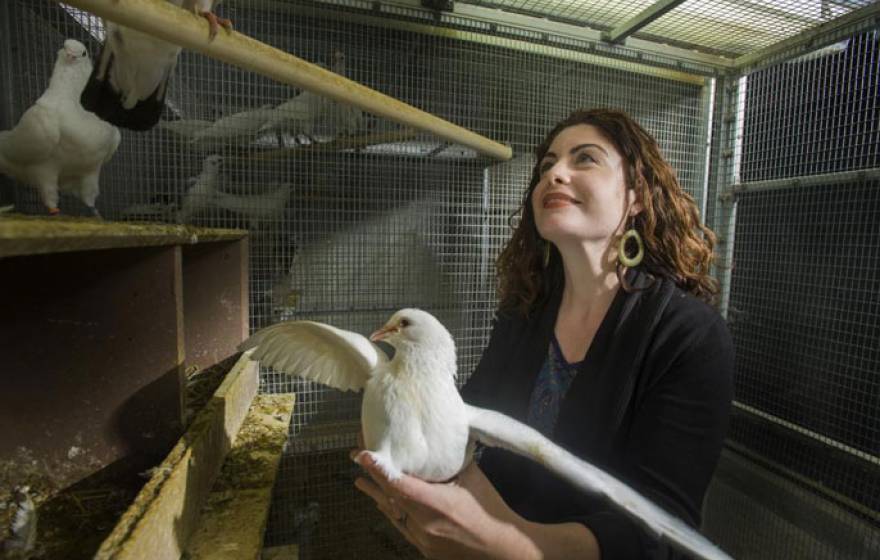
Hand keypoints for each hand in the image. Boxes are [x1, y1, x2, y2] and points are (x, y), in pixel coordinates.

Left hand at [352, 448, 539, 559]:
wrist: (501, 548)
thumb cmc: (490, 508)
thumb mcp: (473, 478)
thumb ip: (453, 460)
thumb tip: (443, 438)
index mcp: (436, 504)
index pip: (399, 484)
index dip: (378, 468)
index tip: (361, 453)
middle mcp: (424, 522)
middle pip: (390, 496)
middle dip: (372, 475)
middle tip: (356, 456)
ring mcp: (422, 538)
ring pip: (393, 513)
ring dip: (377, 495)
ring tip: (360, 481)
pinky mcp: (423, 548)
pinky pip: (402, 526)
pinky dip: (392, 512)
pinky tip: (383, 504)